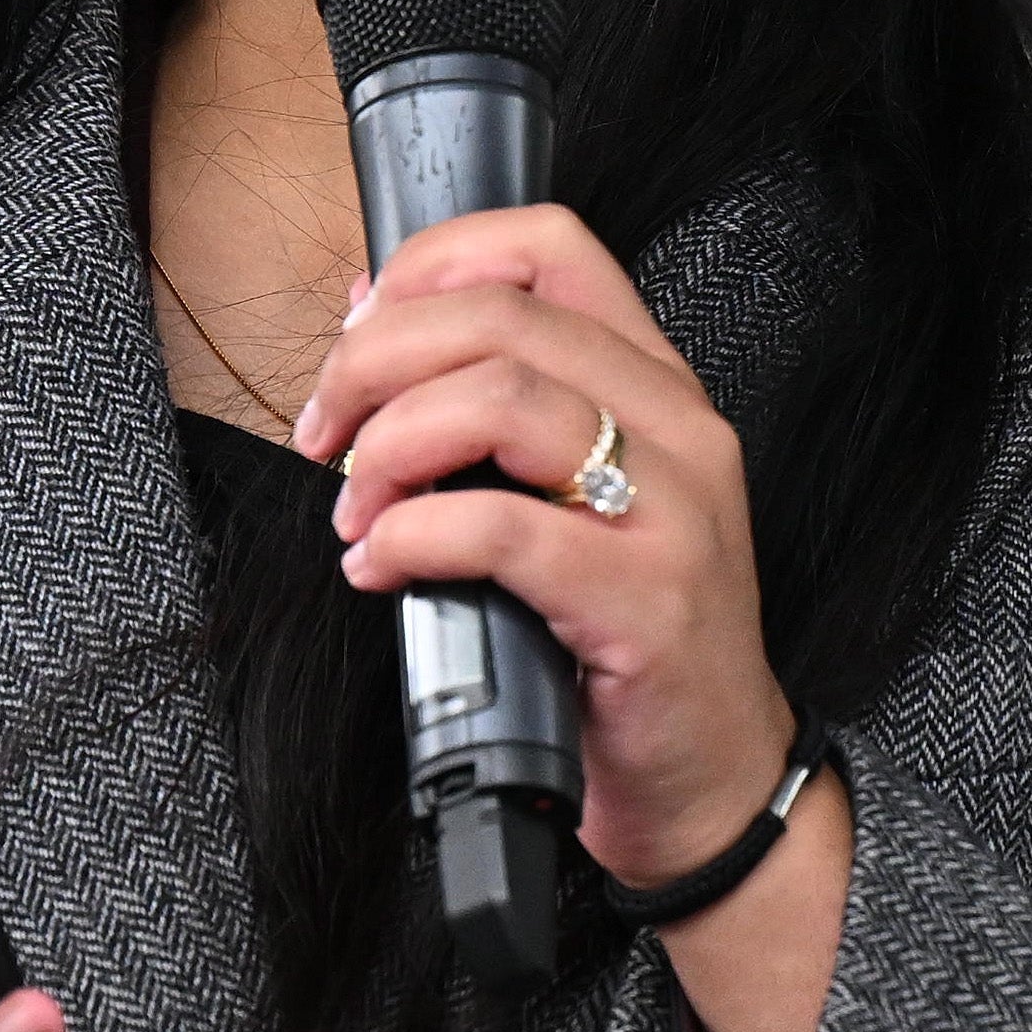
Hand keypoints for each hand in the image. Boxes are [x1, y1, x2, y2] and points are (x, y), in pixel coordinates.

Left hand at [296, 205, 846, 1031]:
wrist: (707, 783)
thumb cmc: (622, 645)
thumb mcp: (576, 500)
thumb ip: (496, 410)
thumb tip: (368, 324)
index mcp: (658, 388)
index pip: (549, 248)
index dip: (432, 263)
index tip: (361, 327)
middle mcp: (679, 432)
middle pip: (500, 320)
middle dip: (374, 364)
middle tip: (323, 432)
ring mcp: (673, 513)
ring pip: (502, 401)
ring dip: (390, 447)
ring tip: (356, 507)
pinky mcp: (646, 601)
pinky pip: (499, 530)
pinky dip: (409, 539)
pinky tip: (380, 566)